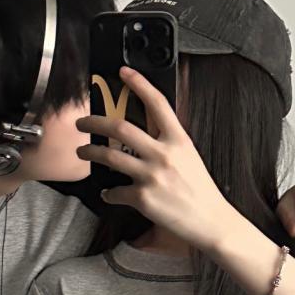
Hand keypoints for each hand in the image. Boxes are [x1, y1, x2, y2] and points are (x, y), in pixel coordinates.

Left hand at [75, 66, 239, 253]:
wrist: (211, 221)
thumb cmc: (201, 191)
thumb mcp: (189, 157)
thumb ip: (168, 143)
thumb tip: (145, 134)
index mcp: (178, 140)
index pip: (157, 103)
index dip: (139, 84)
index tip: (124, 73)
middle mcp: (164, 154)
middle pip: (121, 127)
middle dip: (95, 122)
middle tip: (83, 122)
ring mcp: (152, 176)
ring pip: (110, 156)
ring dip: (91, 152)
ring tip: (83, 152)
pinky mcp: (143, 198)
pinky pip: (116, 191)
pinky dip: (108, 192)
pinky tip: (108, 193)